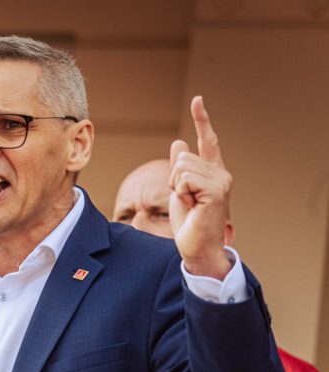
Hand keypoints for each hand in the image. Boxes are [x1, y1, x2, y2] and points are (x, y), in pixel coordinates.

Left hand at [169, 96, 233, 278]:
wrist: (197, 247)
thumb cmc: (190, 223)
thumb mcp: (180, 191)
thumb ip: (180, 169)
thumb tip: (178, 142)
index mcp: (213, 172)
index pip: (208, 140)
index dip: (202, 119)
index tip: (198, 100)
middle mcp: (221, 173)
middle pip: (182, 157)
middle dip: (174, 179)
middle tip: (186, 201)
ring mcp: (221, 180)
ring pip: (181, 166)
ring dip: (177, 187)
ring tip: (190, 204)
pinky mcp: (217, 190)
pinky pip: (184, 178)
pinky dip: (182, 193)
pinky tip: (193, 207)